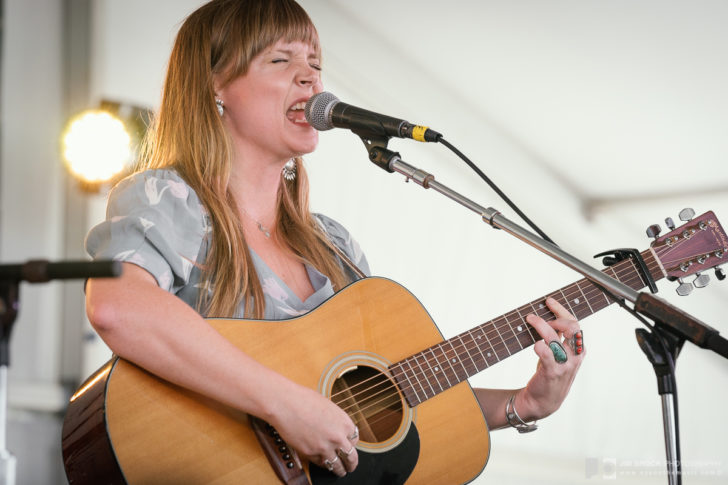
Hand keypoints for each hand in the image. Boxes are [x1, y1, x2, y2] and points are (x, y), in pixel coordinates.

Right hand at [269, 383, 358, 476]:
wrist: (286, 404)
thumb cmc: (304, 399)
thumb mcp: (328, 406)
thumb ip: (335, 420)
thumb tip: (336, 428)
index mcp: (344, 423)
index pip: (355, 440)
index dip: (351, 444)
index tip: (349, 447)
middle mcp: (337, 437)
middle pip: (351, 457)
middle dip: (351, 464)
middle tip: (351, 467)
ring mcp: (324, 447)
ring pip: (337, 465)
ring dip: (339, 470)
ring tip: (339, 471)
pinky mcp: (310, 453)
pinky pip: (320, 463)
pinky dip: (322, 464)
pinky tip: (323, 463)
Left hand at [517, 297, 584, 419]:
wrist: (544, 400)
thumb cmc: (550, 372)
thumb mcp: (559, 354)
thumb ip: (559, 337)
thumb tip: (550, 315)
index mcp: (579, 349)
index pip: (575, 323)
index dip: (561, 310)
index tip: (548, 301)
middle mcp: (575, 356)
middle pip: (571, 327)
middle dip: (555, 316)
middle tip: (537, 315)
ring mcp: (564, 364)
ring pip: (555, 337)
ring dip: (540, 325)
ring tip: (529, 320)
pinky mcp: (552, 372)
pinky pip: (546, 353)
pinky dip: (539, 346)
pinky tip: (535, 345)